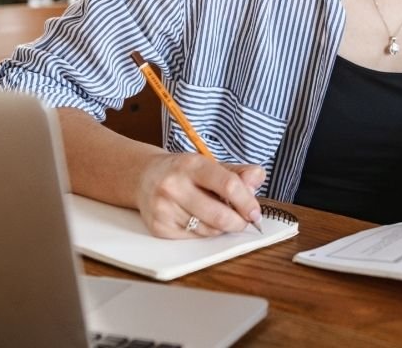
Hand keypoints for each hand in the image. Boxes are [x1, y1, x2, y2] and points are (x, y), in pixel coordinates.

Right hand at [135, 152, 265, 238]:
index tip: (255, 213)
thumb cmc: (184, 172)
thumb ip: (238, 172)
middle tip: (244, 221)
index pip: (228, 185)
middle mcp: (174, 186)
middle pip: (219, 215)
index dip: (247, 202)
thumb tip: (257, 180)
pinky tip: (199, 219)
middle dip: (238, 222)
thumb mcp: (210, 164)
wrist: (144, 177)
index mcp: (191, 164)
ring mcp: (164, 208)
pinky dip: (204, 232)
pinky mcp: (159, 227)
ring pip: (208, 230)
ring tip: (218, 214)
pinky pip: (194, 238)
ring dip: (221, 227)